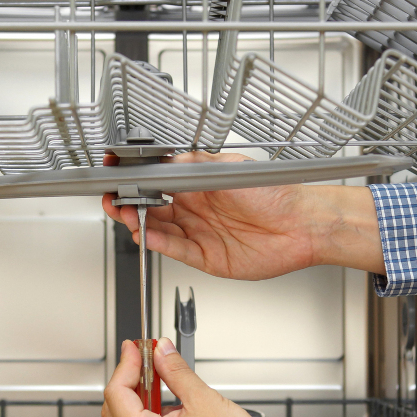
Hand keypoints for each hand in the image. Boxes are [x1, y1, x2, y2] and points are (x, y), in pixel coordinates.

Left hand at [101, 337, 320, 416]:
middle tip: (144, 360)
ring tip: (153, 384)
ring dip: (131, 403)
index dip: (126, 365)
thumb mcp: (203, 399)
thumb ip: (175, 371)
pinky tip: (162, 409)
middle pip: (113, 410)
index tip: (135, 350)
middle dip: (128, 381)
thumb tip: (162, 353)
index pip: (116, 393)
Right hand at [102, 151, 385, 279]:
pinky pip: (175, 249)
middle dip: (128, 204)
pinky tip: (147, 234)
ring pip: (158, 229)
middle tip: (115, 200)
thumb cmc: (274, 192)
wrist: (301, 223)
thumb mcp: (227, 168)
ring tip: (128, 215)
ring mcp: (198, 232)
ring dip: (139, 223)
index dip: (134, 181)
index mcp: (197, 184)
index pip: (155, 183)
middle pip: (149, 208)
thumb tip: (162, 161)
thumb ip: (191, 165)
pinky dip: (158, 242)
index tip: (116, 176)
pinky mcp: (205, 256)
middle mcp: (195, 208)